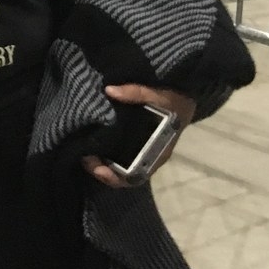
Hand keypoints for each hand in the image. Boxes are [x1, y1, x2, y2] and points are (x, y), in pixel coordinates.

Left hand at [81, 84, 196, 189]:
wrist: (183, 96)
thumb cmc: (172, 100)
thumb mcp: (158, 95)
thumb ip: (135, 93)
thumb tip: (109, 90)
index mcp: (157, 152)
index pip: (135, 176)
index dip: (115, 177)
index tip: (98, 169)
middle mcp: (149, 157)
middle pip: (123, 175)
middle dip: (102, 169)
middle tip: (84, 157)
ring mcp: (142, 152)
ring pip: (119, 166)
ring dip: (101, 162)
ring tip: (84, 151)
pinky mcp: (136, 143)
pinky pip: (120, 155)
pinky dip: (106, 153)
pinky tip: (93, 142)